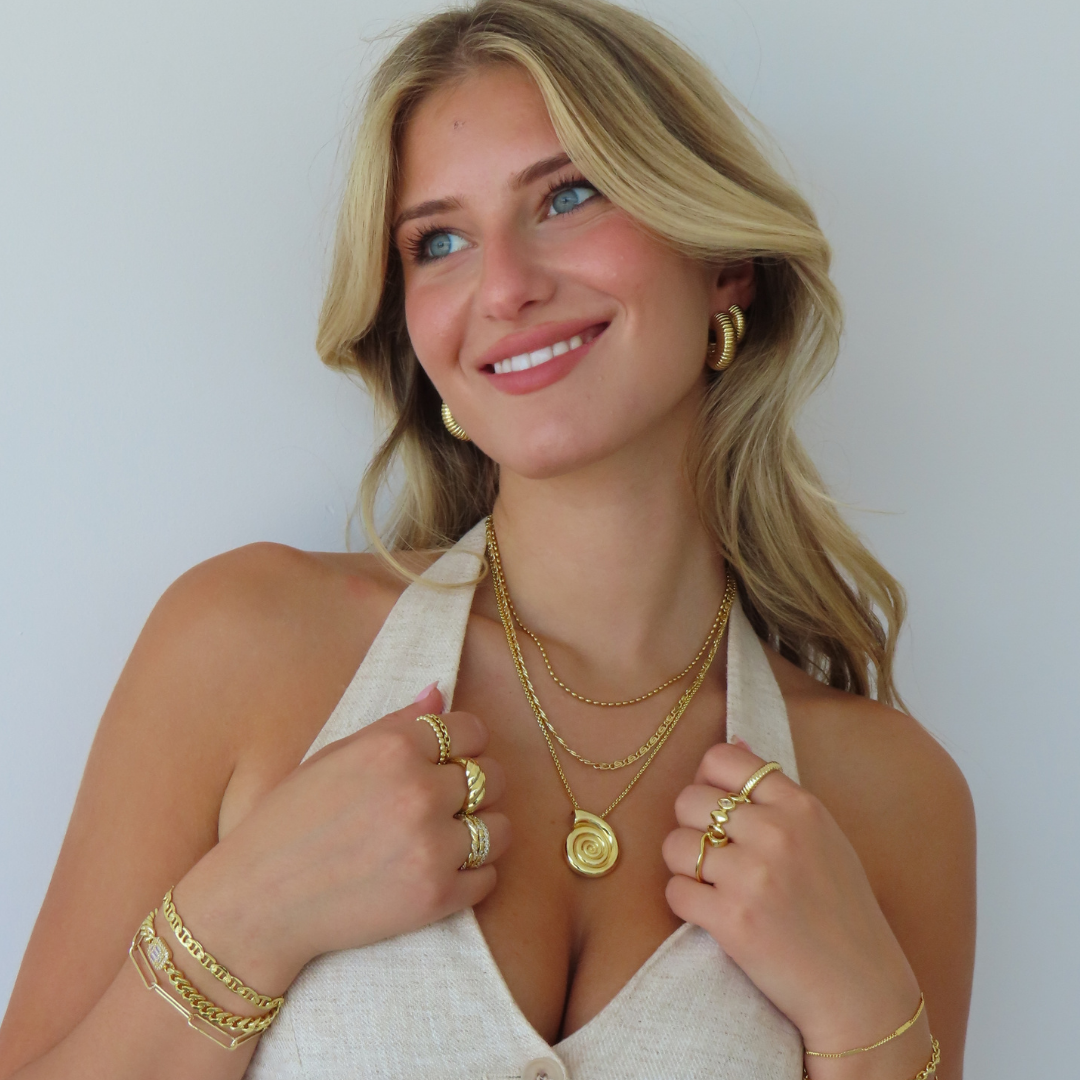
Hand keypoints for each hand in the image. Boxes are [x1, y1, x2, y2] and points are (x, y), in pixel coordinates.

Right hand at [170, 685, 509, 994]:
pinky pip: (489, 878)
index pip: (472, 730)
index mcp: (394, 748)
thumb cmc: (290, 821)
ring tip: (451, 838)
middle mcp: (419, 792)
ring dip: (482, 832)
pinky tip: (442, 871)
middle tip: (447, 803)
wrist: (259, 902)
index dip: (465, 745)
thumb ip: (395, 722)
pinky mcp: (436, 897)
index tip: (450, 760)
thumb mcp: (335, 755)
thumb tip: (439, 691)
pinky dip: (473, 876)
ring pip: (500, 829)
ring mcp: (431, 847)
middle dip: (476, 787)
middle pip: (492, 777)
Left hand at [662, 742, 924, 1061]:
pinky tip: (710, 911)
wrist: (862, 992)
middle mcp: (777, 834)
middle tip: (712, 853)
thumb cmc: (842, 913)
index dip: (707, 780)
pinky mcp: (733, 921)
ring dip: (683, 865)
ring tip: (711, 883)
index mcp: (802, 807)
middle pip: (689, 799)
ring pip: (675, 844)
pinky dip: (684, 902)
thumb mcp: (825, 838)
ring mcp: (754, 877)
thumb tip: (737, 742)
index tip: (715, 806)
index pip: (723, 759)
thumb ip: (779, 793)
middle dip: (691, 825)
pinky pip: (674, 891)